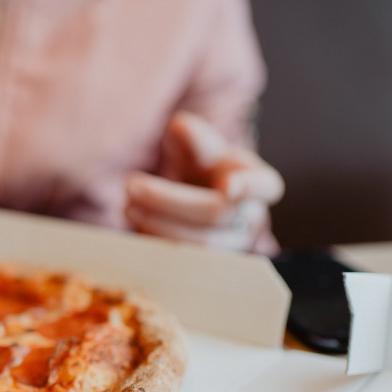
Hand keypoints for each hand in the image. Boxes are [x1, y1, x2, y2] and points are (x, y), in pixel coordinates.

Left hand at [124, 112, 283, 251]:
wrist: (198, 196)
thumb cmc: (204, 166)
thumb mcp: (198, 145)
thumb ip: (191, 135)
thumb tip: (179, 126)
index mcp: (259, 182)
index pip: (264, 185)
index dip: (248, 186)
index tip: (229, 187)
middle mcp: (250, 218)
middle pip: (214, 213)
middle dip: (169, 200)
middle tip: (130, 184)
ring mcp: (231, 245)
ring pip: (197, 244)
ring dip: (158, 225)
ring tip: (127, 205)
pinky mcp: (208, 265)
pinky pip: (183, 263)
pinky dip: (156, 243)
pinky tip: (134, 223)